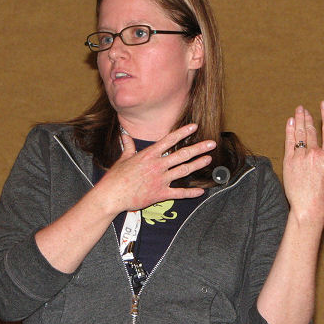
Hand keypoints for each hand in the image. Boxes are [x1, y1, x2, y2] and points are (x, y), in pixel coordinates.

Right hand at [97, 124, 214, 212]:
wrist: (111, 196)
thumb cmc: (115, 177)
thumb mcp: (123, 158)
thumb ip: (128, 146)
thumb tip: (125, 135)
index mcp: (148, 155)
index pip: (169, 140)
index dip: (183, 132)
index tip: (195, 127)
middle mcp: (157, 165)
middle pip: (182, 154)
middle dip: (198, 148)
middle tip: (211, 144)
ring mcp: (160, 180)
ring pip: (184, 170)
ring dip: (198, 165)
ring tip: (209, 159)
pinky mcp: (160, 194)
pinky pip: (179, 193)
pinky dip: (191, 193)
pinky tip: (201, 191)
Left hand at [283, 102, 323, 220]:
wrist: (307, 206)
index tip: (323, 105)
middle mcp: (315, 153)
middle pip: (311, 130)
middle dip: (307, 117)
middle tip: (304, 108)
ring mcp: (301, 156)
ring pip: (300, 134)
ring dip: (299, 120)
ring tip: (298, 111)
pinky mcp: (289, 161)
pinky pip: (289, 142)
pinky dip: (289, 130)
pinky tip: (290, 122)